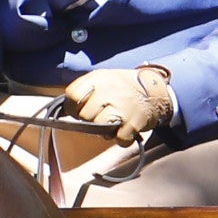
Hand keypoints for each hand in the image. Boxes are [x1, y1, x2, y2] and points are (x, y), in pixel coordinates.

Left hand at [59, 64, 173, 141]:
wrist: (154, 88)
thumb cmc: (120, 87)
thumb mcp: (101, 79)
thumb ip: (83, 91)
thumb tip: (64, 111)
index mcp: (98, 79)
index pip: (73, 96)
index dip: (72, 107)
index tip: (77, 110)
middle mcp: (110, 91)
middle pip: (85, 116)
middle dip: (89, 121)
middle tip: (100, 117)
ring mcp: (123, 107)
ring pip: (99, 128)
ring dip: (104, 131)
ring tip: (112, 124)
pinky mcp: (135, 122)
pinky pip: (119, 139)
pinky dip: (121, 138)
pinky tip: (124, 129)